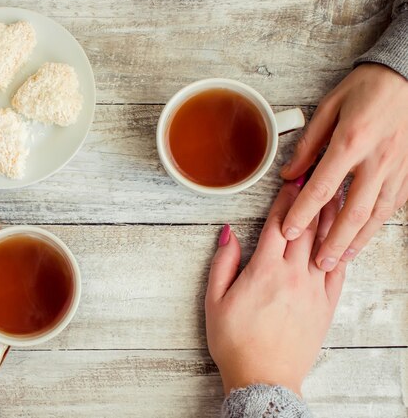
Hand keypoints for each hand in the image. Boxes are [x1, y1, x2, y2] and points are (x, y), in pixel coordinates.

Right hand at [205, 180, 344, 395]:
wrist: (263, 378)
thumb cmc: (234, 341)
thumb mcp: (214, 300)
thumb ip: (223, 263)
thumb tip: (229, 233)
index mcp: (264, 271)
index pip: (277, 226)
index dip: (284, 201)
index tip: (290, 183)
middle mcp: (292, 275)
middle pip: (305, 229)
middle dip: (309, 201)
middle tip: (316, 178)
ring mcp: (313, 290)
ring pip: (324, 246)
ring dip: (329, 219)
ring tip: (334, 197)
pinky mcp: (325, 306)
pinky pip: (337, 272)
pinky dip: (338, 250)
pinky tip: (340, 238)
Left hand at [280, 64, 407, 270]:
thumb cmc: (368, 88)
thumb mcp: (329, 107)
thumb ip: (308, 144)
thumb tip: (290, 174)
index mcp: (350, 142)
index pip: (321, 188)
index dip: (303, 213)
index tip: (289, 231)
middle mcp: (376, 160)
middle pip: (352, 212)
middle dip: (333, 242)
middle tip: (317, 263)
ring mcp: (397, 168)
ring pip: (376, 214)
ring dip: (357, 241)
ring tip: (341, 259)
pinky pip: (393, 204)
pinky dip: (378, 225)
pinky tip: (365, 236)